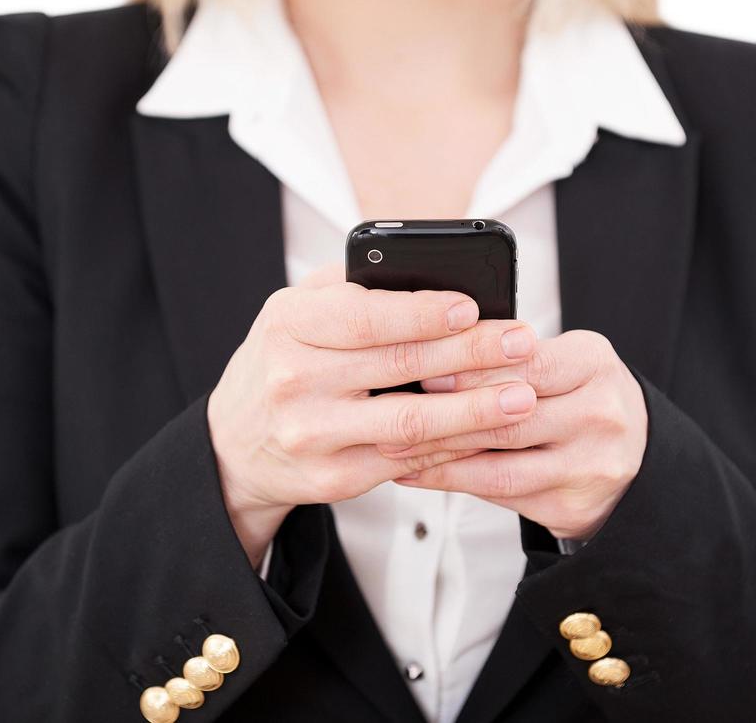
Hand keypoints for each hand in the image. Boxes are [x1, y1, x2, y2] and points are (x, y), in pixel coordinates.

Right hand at [207, 262, 540, 566]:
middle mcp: (294, 381)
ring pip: (410, 423)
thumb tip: (433, 274)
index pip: (364, 317)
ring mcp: (313, 436)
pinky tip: (490, 430)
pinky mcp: (334, 479)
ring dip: (474, 410)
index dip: (422, 312)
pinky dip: (455, 446)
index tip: (472, 306)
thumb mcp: (295, 311)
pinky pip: (408, 462)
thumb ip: (352, 287)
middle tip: (521, 342)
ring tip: (522, 395)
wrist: (234, 445)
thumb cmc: (282, 361)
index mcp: (288, 326)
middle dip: (469, 354)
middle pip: (398, 366)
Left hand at [376, 329, 647, 543]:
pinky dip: (457, 483)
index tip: (422, 373)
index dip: (469, 370)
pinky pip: (503, 495)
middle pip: (508, 417)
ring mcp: (591, 466)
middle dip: (444, 417)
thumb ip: (510, 360)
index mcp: (593, 364)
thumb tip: (429, 353)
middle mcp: (601, 415)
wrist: (636, 455)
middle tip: (392, 414)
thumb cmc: (578, 396)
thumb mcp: (561, 361)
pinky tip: (420, 474)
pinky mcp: (573, 506)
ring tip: (395, 450)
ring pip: (500, 465)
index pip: (522, 364)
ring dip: (440, 459)